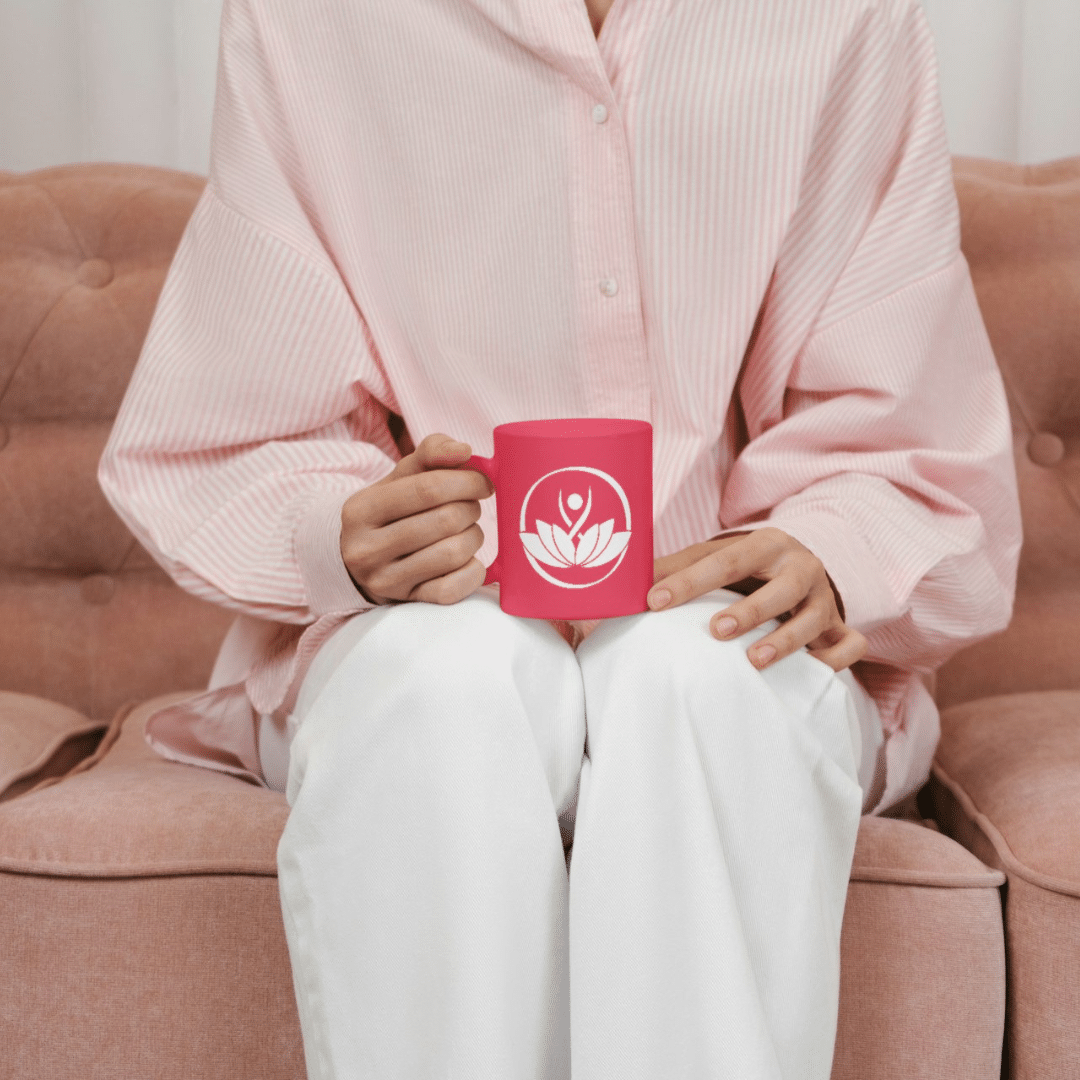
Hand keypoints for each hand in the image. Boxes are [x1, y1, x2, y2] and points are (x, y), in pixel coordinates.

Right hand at [340, 434, 492, 604]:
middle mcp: (366, 549)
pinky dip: (472, 571)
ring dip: (473, 537)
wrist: (360, 557)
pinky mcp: (408, 601)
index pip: (428, 489)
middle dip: (470, 509)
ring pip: (454, 553)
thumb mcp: (400, 476)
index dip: (467, 482)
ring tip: (466, 530)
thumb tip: (464, 451)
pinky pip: (454, 589)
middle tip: (469, 507)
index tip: (483, 483)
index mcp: (361, 510)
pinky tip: (466, 559)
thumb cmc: (391, 509)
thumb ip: (432, 452)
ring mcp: (385, 580)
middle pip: (446, 521)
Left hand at [647, 528, 866, 671]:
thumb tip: (622, 583)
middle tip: (716, 631)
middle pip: (781, 589)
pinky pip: (849, 645)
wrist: (801, 563)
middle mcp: (801, 567)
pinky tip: (810, 674)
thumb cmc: (746, 567)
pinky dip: (834, 661)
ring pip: (814, 620)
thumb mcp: (715, 556)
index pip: (725, 560)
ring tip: (753, 661)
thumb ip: (675, 567)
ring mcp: (825, 599)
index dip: (689, 581)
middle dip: (749, 611)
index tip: (654, 601)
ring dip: (785, 642)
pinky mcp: (841, 626)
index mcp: (766, 544)